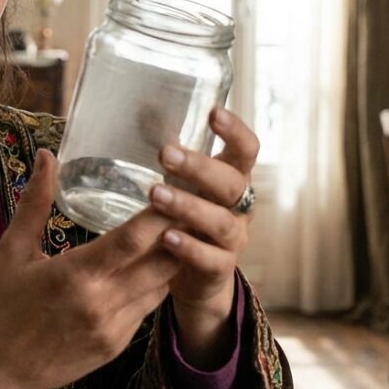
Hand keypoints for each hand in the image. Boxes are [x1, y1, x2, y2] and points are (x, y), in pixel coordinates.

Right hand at [0, 149, 180, 388]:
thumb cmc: (2, 305)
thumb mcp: (13, 250)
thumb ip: (35, 203)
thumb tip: (47, 156)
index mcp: (76, 274)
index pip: (133, 239)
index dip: (161, 212)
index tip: (177, 186)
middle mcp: (102, 302)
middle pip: (162, 261)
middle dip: (180, 230)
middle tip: (193, 201)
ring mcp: (114, 327)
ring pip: (162, 284)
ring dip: (175, 256)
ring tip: (185, 227)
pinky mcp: (119, 345)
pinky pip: (149, 307)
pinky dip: (156, 283)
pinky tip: (158, 263)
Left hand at [148, 106, 258, 364]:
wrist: (196, 279)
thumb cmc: (184, 219)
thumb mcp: (181, 185)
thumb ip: (171, 155)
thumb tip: (143, 108)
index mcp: (232, 181)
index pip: (246, 151)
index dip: (235, 131)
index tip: (213, 113)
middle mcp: (238, 208)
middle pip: (232, 183)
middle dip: (201, 167)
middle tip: (166, 153)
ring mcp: (232, 240)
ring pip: (221, 222)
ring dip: (189, 206)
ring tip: (155, 195)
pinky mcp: (219, 270)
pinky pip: (211, 259)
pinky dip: (190, 248)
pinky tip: (168, 238)